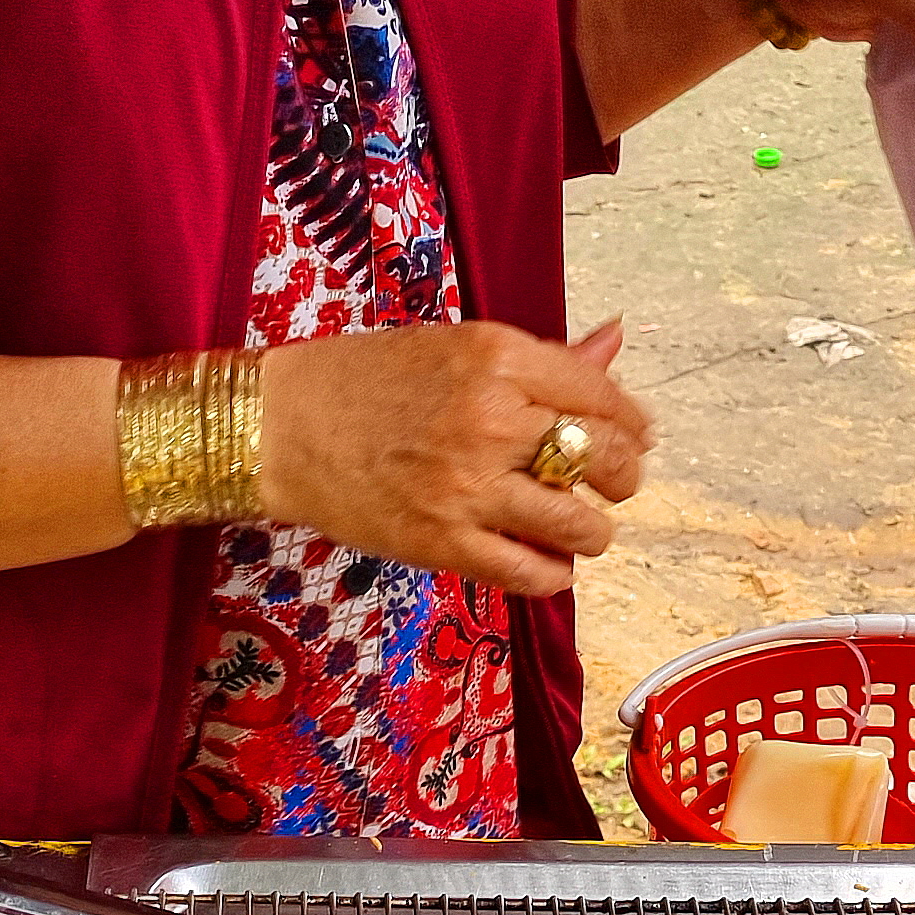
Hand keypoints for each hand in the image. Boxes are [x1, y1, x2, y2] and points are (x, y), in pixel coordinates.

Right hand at [257, 320, 652, 597]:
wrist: (281, 428)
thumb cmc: (364, 380)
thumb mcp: (457, 347)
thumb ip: (543, 357)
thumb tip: (614, 340)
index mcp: (499, 357)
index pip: (602, 397)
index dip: (631, 425)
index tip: (633, 439)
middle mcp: (493, 419)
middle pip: (602, 459)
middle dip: (621, 478)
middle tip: (611, 485)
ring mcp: (469, 487)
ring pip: (577, 525)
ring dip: (591, 531)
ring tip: (578, 528)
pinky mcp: (443, 542)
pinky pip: (530, 572)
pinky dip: (553, 574)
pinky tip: (547, 562)